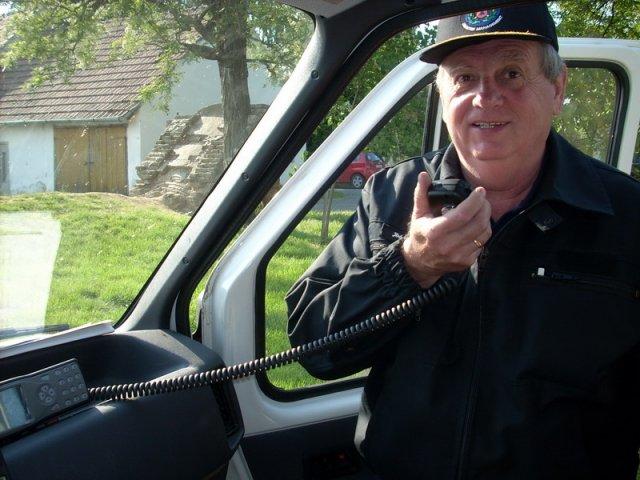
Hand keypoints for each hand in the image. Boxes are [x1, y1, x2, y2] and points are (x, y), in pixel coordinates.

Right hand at [401, 172, 491, 287]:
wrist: (419, 263)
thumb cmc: (420, 235)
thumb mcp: (418, 214)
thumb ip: (421, 194)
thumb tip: (424, 175)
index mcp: (435, 231)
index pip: (462, 214)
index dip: (475, 201)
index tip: (480, 190)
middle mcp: (448, 245)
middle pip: (478, 223)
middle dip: (484, 207)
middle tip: (483, 199)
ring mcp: (459, 256)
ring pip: (484, 233)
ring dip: (486, 218)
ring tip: (481, 210)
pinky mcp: (466, 262)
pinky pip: (482, 243)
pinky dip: (483, 231)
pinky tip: (476, 225)